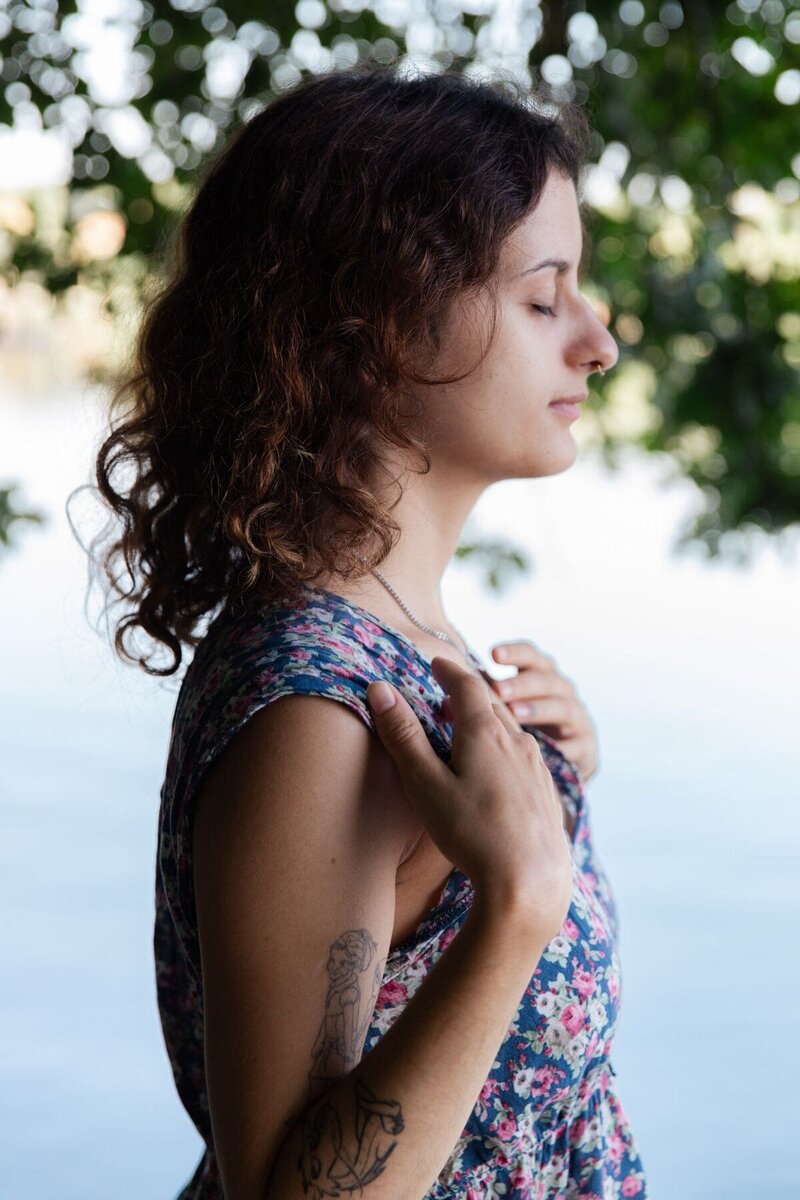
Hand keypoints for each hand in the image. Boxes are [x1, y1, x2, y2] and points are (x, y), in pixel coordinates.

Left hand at [488, 640, 598, 785]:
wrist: (557, 771)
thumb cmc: (521, 729)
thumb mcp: (504, 706)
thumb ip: (483, 690)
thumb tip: (444, 673)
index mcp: (539, 678)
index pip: (531, 657)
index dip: (515, 653)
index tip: (492, 654)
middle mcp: (561, 693)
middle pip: (548, 679)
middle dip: (522, 683)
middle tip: (498, 690)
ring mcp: (576, 720)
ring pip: (564, 707)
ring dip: (539, 709)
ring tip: (514, 714)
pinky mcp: (586, 748)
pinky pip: (578, 746)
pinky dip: (563, 747)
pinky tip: (546, 751)